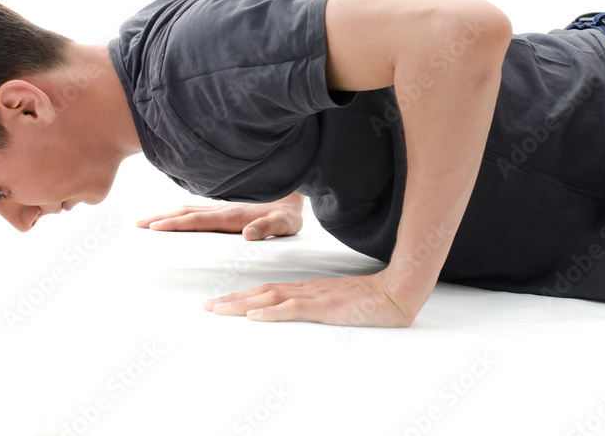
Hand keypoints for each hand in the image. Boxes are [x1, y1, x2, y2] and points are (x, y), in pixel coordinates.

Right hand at [135, 199, 302, 240]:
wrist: (295, 193)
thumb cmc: (289, 213)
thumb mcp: (284, 224)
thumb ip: (267, 228)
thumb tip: (249, 234)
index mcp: (233, 215)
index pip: (198, 221)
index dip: (176, 224)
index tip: (155, 227)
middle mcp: (224, 209)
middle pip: (186, 213)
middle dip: (161, 218)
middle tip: (137, 224)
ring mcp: (223, 207)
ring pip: (188, 210)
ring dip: (166, 214)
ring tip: (146, 221)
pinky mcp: (226, 209)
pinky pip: (197, 211)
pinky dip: (179, 213)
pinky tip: (172, 217)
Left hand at [203, 271, 416, 327]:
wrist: (396, 291)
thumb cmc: (372, 300)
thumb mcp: (338, 303)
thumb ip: (320, 306)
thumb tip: (303, 313)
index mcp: (308, 288)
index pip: (268, 290)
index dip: (244, 295)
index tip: (222, 301)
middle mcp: (305, 289)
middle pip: (262, 292)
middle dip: (233, 299)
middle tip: (207, 306)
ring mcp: (314, 296)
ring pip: (270, 297)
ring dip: (242, 304)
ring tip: (219, 309)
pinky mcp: (324, 306)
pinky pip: (292, 308)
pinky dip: (271, 311)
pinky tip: (254, 315)